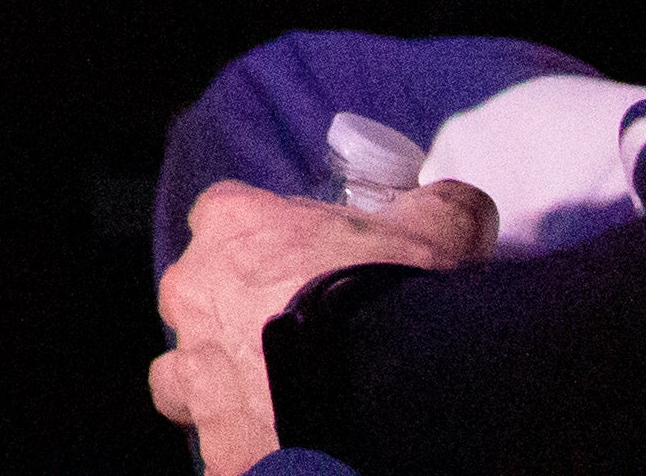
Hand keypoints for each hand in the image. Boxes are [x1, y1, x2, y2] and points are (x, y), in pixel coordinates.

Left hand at [149, 174, 489, 471]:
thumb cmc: (394, 298)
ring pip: (187, 374)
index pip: (227, 216)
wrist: (384, 400)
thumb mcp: (436, 230)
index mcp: (231, 225)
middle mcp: (193, 291)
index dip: (268, 240)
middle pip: (200, 295)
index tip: (307, 263)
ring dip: (225, 383)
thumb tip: (458, 202)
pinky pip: (217, 440)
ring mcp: (192, 369)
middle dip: (239, 314)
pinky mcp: (213, 440)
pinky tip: (288, 442)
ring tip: (283, 400)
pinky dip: (244, 441)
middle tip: (301, 338)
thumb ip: (438, 207)